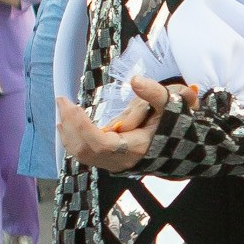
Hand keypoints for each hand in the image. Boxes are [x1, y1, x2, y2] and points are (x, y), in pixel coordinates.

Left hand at [57, 75, 181, 172]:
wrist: (181, 148)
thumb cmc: (175, 124)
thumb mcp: (171, 104)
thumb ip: (154, 92)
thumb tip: (134, 80)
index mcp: (135, 147)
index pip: (101, 144)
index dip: (83, 127)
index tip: (73, 106)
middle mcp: (121, 160)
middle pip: (86, 149)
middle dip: (71, 124)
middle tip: (62, 100)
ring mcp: (113, 163)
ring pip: (82, 154)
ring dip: (68, 132)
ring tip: (62, 109)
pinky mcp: (109, 161)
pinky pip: (85, 154)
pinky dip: (72, 139)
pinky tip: (65, 123)